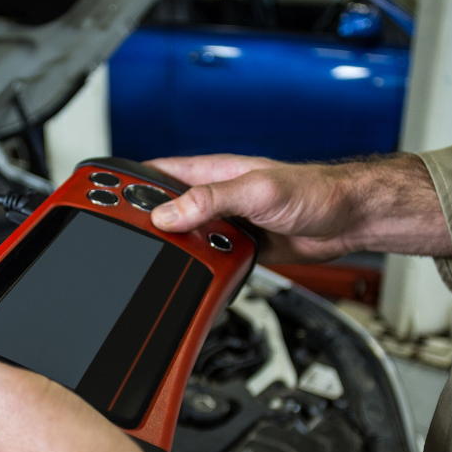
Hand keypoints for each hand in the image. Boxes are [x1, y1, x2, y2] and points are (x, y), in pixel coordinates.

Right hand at [146, 152, 451, 262]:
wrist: (350, 221)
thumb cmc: (317, 191)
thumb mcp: (258, 190)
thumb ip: (211, 200)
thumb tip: (168, 212)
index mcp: (213, 172)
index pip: (157, 173)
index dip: (128, 182)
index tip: (102, 195)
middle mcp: (216, 198)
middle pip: (165, 211)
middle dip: (144, 224)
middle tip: (122, 241)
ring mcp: (226, 225)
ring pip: (187, 241)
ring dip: (177, 254)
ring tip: (161, 265)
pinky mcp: (240, 250)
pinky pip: (211, 262)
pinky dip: (203, 271)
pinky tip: (198, 279)